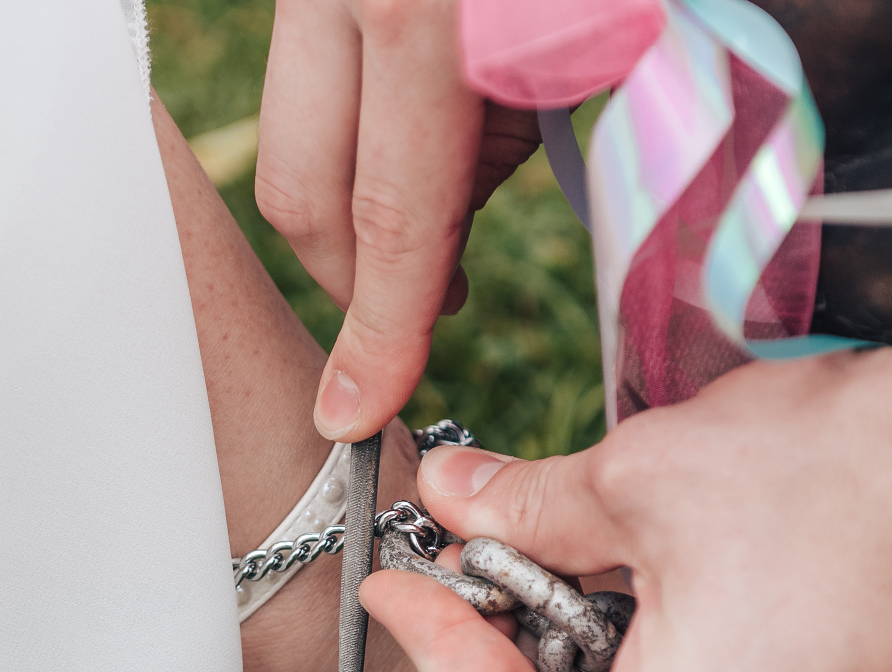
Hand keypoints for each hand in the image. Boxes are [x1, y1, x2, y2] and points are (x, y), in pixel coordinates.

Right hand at [256, 0, 541, 442]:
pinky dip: (357, 129)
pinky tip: (429, 131)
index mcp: (419, 17)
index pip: (390, 219)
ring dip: (351, 205)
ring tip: (440, 216)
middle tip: (413, 314)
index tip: (355, 410)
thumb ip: (516, 149)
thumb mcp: (600, 44)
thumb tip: (437, 264)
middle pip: (300, 194)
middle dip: (351, 283)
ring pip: (291, 139)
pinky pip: (309, 79)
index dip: (379, 333)